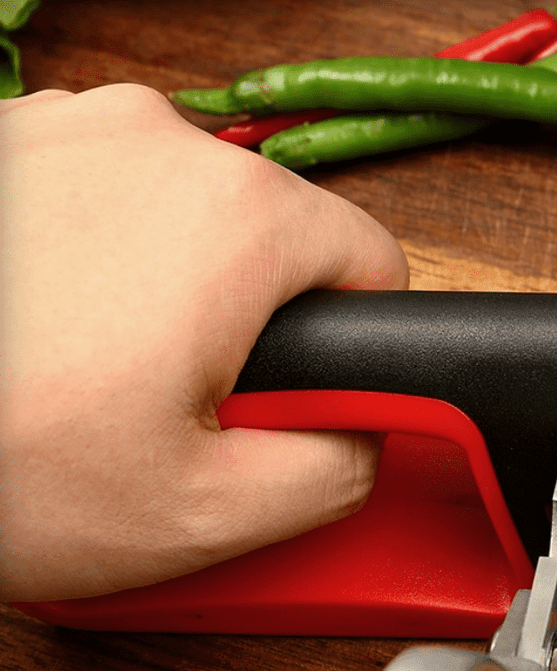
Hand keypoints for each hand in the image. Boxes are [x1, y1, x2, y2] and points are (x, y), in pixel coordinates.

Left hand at [0, 85, 407, 601]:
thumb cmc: (1, 466)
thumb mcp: (214, 514)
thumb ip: (341, 468)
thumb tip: (369, 430)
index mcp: (236, 221)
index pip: (378, 262)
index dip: (361, 343)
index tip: (311, 393)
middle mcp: (157, 144)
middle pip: (283, 238)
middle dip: (263, 324)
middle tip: (193, 406)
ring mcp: (71, 129)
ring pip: (194, 219)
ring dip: (182, 292)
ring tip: (110, 373)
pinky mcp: (14, 146)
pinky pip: (110, 203)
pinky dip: (107, 263)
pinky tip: (58, 334)